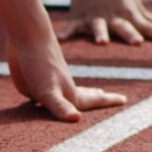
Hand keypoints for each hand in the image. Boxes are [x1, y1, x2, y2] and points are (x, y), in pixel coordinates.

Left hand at [8, 39, 126, 121]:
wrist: (27, 33)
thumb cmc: (39, 64)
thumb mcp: (48, 91)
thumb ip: (61, 107)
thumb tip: (76, 118)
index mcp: (69, 94)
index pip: (93, 101)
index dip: (108, 101)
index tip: (124, 99)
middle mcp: (62, 87)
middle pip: (83, 96)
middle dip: (95, 98)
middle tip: (106, 96)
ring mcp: (49, 80)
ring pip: (68, 90)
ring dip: (79, 92)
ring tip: (88, 91)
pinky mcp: (34, 75)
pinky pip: (46, 87)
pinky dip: (51, 90)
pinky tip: (45, 91)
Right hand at [58, 0, 151, 45]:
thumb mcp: (134, 4)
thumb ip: (149, 18)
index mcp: (128, 15)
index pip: (147, 27)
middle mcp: (113, 17)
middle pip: (124, 27)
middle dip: (130, 35)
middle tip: (137, 43)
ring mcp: (96, 16)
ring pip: (99, 26)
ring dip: (101, 33)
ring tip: (102, 42)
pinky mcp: (79, 16)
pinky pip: (73, 26)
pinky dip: (67, 32)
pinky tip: (62, 39)